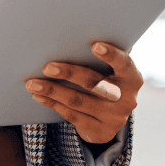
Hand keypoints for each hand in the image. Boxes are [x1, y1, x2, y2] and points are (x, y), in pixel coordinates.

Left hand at [25, 41, 140, 144]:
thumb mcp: (111, 71)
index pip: (124, 64)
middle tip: (47, 67)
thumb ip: (103, 56)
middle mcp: (126, 99)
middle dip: (68, 73)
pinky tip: (38, 96)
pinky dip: (52, 103)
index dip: (111, 55)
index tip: (94, 45)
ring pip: (77, 101)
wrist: (110, 119)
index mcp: (132, 78)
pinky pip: (71, 115)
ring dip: (52, 91)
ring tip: (32, 83)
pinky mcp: (100, 132)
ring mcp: (114, 118)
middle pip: (93, 83)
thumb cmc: (106, 82)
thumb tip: (77, 33)